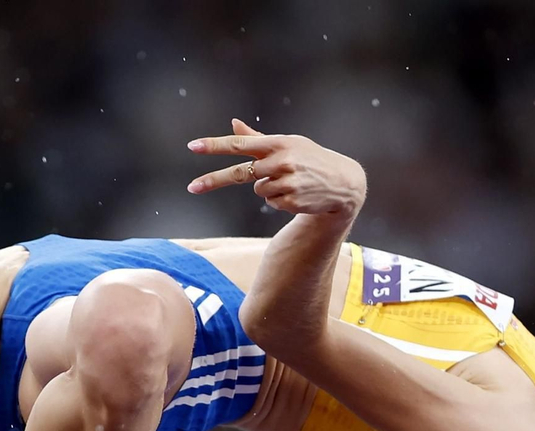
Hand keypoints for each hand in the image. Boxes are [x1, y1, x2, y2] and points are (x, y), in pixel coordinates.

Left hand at [187, 118, 366, 217]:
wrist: (343, 184)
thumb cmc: (311, 158)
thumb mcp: (288, 143)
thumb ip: (257, 138)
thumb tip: (233, 124)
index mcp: (278, 143)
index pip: (240, 144)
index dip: (215, 146)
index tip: (193, 147)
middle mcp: (280, 161)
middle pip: (238, 174)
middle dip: (213, 180)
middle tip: (191, 187)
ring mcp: (285, 182)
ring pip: (258, 190)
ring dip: (269, 188)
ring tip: (292, 182)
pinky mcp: (290, 201)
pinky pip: (270, 203)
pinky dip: (280, 200)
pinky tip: (297, 193)